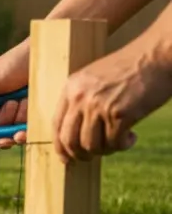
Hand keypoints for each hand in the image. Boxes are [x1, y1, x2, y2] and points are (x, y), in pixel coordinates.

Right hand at [0, 38, 30, 147]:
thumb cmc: (15, 63)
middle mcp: (1, 112)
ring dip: (11, 123)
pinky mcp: (35, 120)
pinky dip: (24, 133)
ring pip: (8, 135)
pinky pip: (27, 135)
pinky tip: (24, 128)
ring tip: (18, 103)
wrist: (46, 55)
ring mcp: (19, 117)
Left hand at [52, 38, 171, 162]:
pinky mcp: (121, 114)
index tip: (66, 159)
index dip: (60, 147)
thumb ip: (82, 100)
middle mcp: (81, 98)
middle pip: (70, 140)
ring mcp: (99, 106)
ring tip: (117, 142)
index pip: (56, 125)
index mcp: (71, 88)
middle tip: (91, 157)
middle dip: (79, 155)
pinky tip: (131, 137)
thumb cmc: (130, 67)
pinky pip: (114, 143)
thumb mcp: (95, 78)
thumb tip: (77, 133)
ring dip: (105, 150)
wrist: (156, 55)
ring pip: (91, 145)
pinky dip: (122, 145)